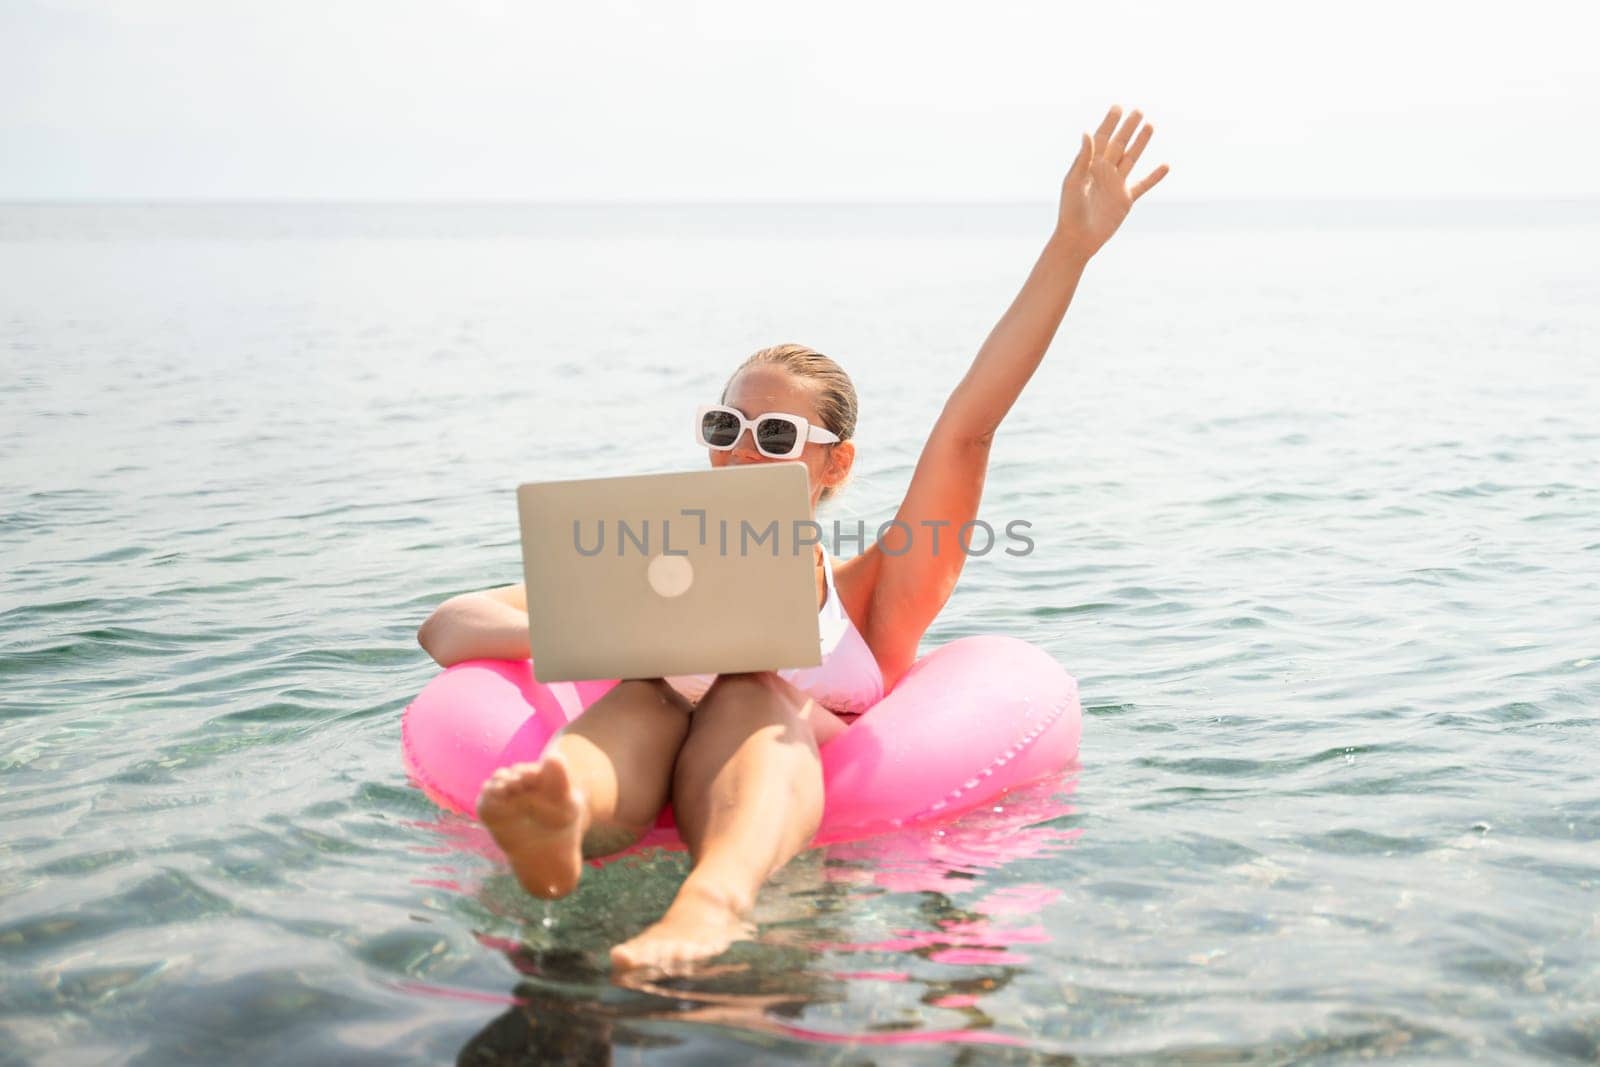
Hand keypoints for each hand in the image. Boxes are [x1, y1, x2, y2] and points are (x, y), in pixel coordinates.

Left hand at [1054, 105, 1168, 256]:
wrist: (1077, 239)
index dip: (1109, 123)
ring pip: (1131, 159)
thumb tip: (1088, 132)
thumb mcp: (1073, 182)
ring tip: (1150, 125)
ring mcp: (1116, 185)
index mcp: (1089, 166)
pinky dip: (1154, 177)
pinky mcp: (1125, 200)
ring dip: (1141, 143)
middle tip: (1138, 111)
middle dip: (1128, 128)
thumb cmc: (1070, 210)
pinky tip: (1165, 166)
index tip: (1118, 107)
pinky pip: (1143, 185)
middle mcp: (1103, 172)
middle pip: (1119, 145)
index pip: (1100, 139)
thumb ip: (1082, 158)